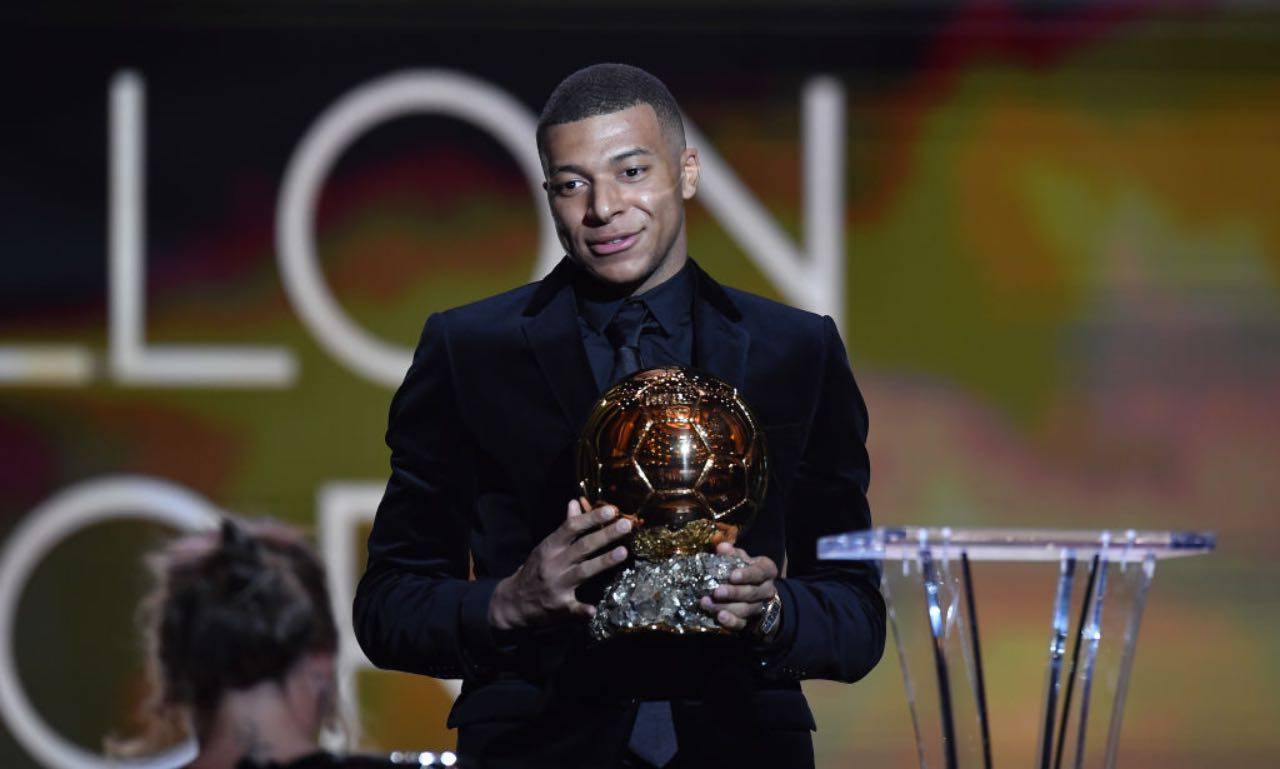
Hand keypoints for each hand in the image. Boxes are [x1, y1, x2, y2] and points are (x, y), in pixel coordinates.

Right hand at [487, 498, 630, 630]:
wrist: (513, 601)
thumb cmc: (535, 569)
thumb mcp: (546, 546)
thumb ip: (564, 528)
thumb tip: (575, 502)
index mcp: (550, 547)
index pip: (572, 527)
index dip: (591, 517)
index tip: (611, 509)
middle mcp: (553, 564)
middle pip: (582, 547)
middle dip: (605, 535)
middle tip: (626, 525)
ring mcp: (557, 586)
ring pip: (583, 572)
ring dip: (603, 562)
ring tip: (623, 552)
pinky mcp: (559, 607)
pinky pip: (573, 609)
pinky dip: (583, 610)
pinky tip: (594, 609)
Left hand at [699, 542, 779, 633]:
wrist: (755, 594)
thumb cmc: (744, 570)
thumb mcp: (741, 559)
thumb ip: (732, 554)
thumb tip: (721, 547)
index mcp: (767, 571)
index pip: (759, 573)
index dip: (747, 575)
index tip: (732, 576)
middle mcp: (767, 590)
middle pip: (752, 593)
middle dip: (733, 593)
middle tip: (716, 592)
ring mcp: (760, 607)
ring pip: (745, 609)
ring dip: (725, 607)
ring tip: (707, 604)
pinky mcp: (751, 621)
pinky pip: (742, 624)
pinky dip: (731, 622)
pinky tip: (719, 618)